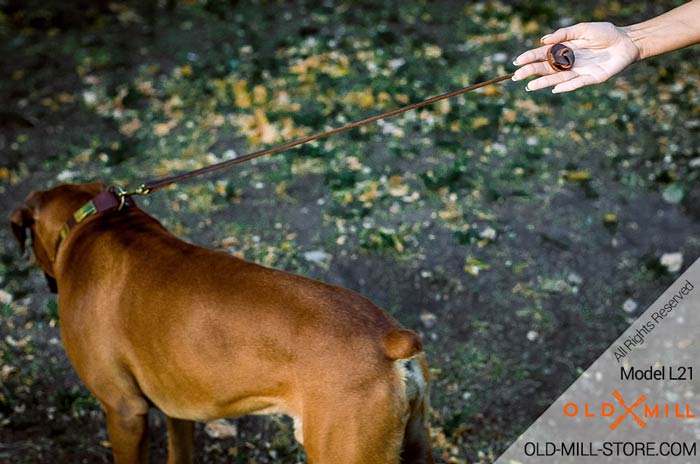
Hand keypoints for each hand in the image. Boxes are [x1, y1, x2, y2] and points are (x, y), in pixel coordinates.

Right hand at [512, 22, 640, 92]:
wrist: (627, 41)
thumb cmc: (605, 33)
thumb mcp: (582, 29)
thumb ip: (563, 34)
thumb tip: (543, 41)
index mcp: (564, 49)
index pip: (543, 55)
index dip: (530, 57)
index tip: (517, 61)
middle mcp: (569, 62)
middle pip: (546, 68)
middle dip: (531, 72)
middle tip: (517, 76)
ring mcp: (578, 71)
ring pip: (557, 78)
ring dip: (543, 83)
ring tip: (530, 86)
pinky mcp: (591, 79)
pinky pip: (576, 83)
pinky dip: (566, 86)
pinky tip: (555, 88)